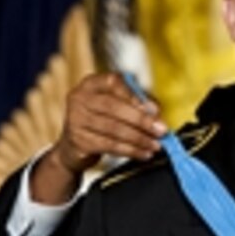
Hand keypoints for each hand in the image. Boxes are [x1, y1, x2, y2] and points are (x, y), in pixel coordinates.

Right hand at [31, 73, 165, 202]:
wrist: (74, 146)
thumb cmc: (101, 120)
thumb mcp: (116, 105)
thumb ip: (136, 102)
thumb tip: (154, 110)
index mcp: (91, 84)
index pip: (112, 82)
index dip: (133, 95)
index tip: (153, 109)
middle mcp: (80, 99)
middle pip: (113, 106)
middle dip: (141, 120)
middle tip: (160, 130)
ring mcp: (76, 120)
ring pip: (113, 128)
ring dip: (139, 138)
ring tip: (155, 144)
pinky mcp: (79, 141)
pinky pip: (109, 145)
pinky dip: (130, 150)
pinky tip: (143, 153)